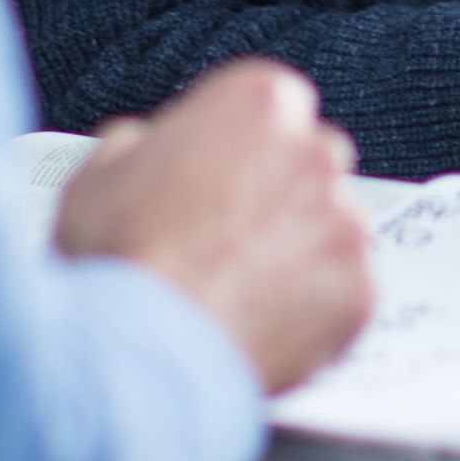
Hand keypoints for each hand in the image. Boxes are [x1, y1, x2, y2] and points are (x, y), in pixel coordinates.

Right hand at [55, 58, 372, 393]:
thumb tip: (150, 148)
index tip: (228, 181)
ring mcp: (344, 221)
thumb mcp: (101, 173)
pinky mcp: (359, 289)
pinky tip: (264, 326)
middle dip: (282, 198)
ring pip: (334, 231)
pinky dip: (316, 313)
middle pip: (313, 165)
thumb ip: (143, 143)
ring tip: (243, 294)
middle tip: (235, 242)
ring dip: (301, 254)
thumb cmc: (118, 263)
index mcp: (259, 102)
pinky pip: (345, 294)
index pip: (275, 108)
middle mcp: (315, 150)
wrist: (139, 358)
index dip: (245, 151)